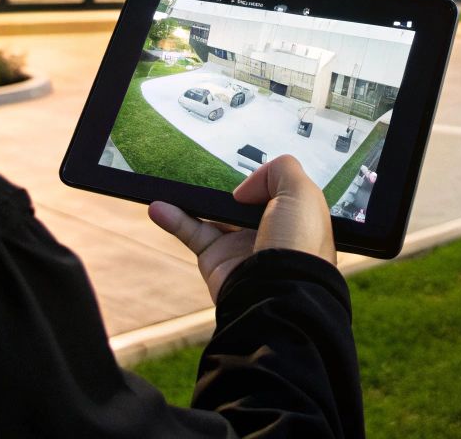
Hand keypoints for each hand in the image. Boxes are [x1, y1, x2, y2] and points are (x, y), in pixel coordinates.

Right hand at [148, 154, 336, 300]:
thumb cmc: (297, 242)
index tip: (253, 180)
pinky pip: (191, 232)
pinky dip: (173, 219)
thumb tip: (244, 190)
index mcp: (294, 218)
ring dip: (191, 199)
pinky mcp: (215, 258)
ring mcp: (239, 245)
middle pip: (241, 203)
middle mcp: (268, 231)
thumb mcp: (302, 192)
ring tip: (171, 184)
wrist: (279, 291)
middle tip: (210, 174)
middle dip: (227, 189)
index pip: (277, 192)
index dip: (265, 182)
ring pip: (211, 214)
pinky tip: (158, 208)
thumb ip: (280, 170)